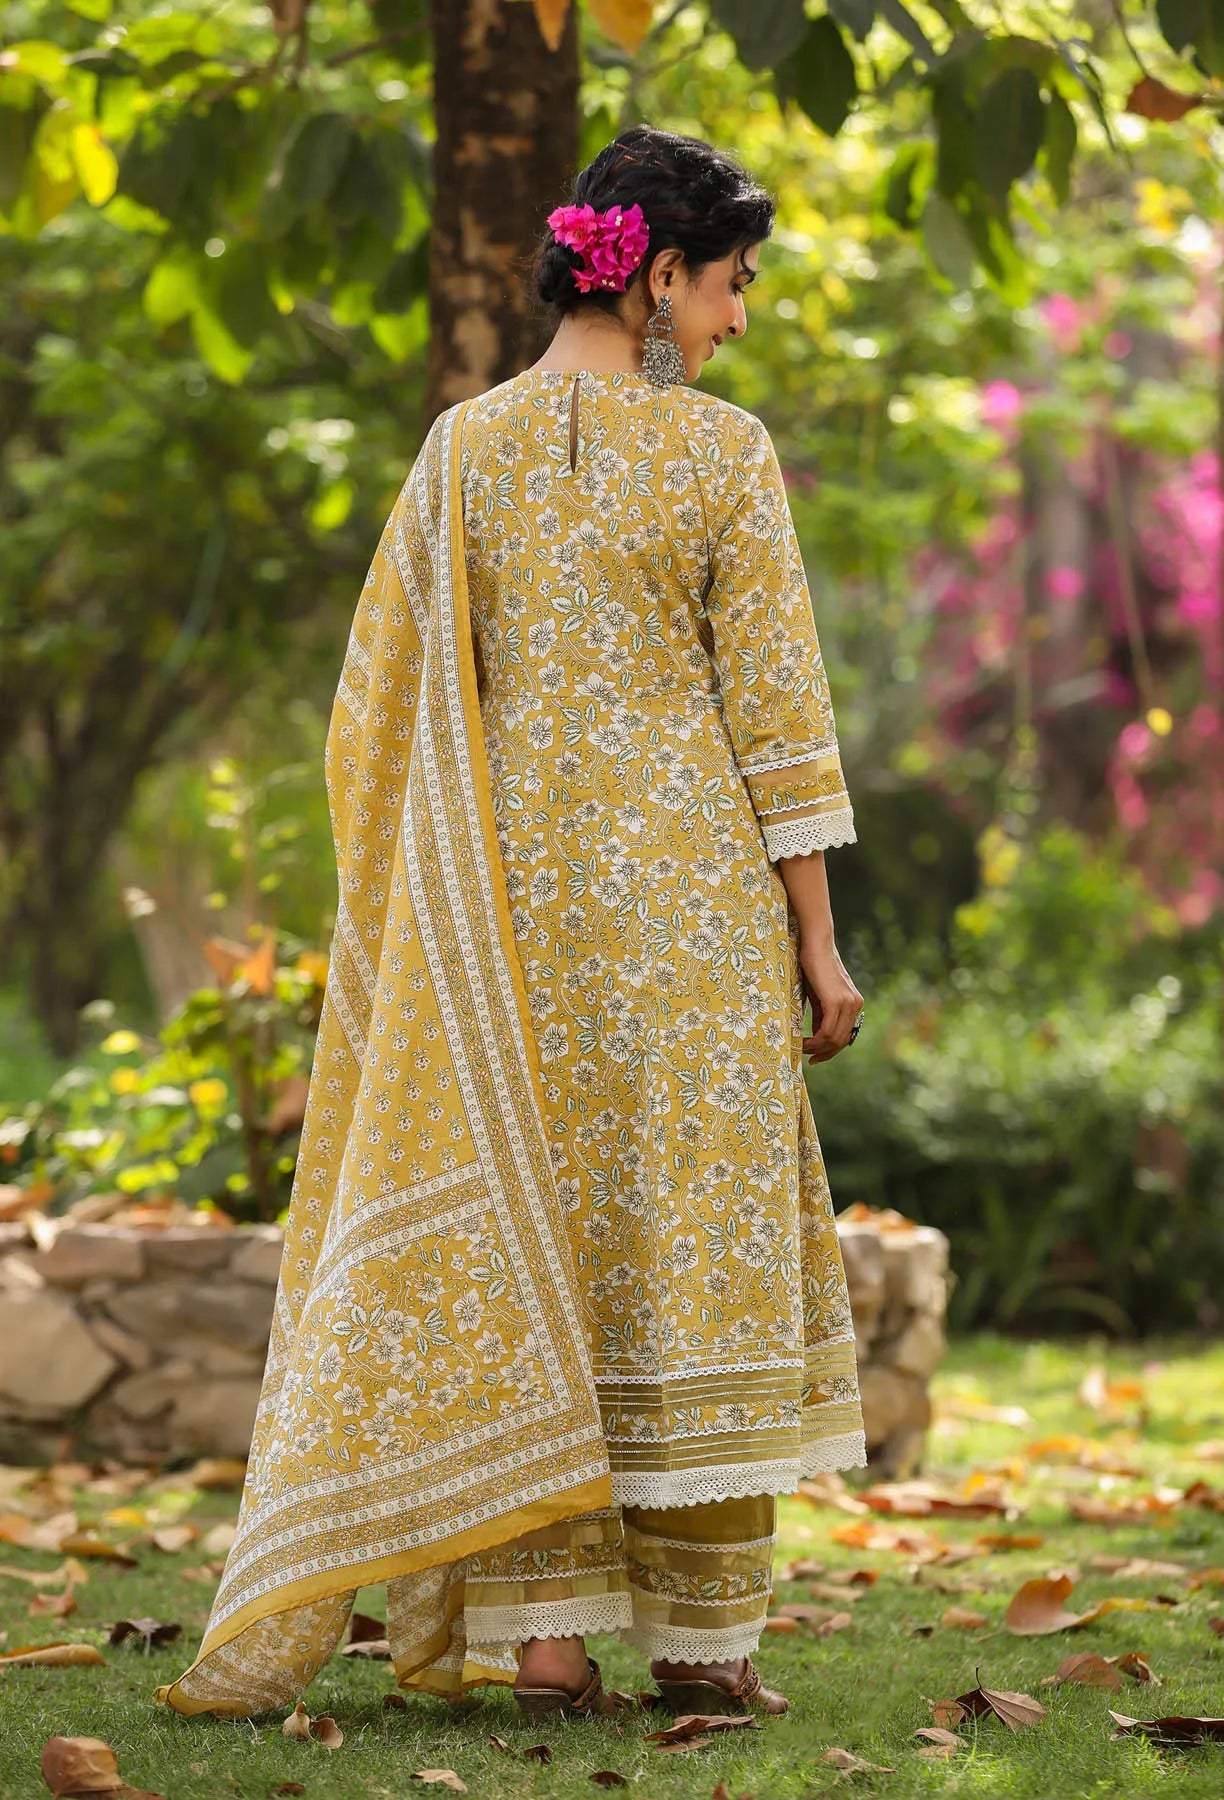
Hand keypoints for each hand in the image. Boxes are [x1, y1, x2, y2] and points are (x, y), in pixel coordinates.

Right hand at [798, 939, 862, 1063]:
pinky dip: (815, 1041)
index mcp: (854, 1004)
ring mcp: (848, 1003)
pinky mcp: (836, 1001)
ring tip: (801, 1048)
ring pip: (834, 1039)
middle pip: (841, 1041)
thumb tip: (818, 1037)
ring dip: (817, 1049)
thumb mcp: (818, 996)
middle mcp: (855, 1005)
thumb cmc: (813, 966)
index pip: (846, 1036)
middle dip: (824, 1053)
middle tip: (807, 1058)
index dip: (830, 1051)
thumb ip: (822, 1015)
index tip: (814, 1057)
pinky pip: (827, 1031)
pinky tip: (803, 1041)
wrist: (816, 944)